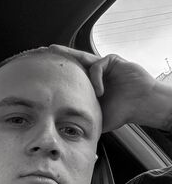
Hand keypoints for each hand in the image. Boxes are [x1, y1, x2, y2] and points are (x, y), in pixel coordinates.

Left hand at [47, 45, 165, 132]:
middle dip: (59, 54)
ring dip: (74, 63)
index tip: (41, 70)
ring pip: (82, 58)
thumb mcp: (96, 118)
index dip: (57, 71)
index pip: (68, 74)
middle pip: (72, 60)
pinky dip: (95, 79)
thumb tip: (65, 133)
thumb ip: (82, 120)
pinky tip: (100, 92)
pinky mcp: (112, 60)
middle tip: (44, 50)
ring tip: (67, 73)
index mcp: (87, 84)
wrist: (141, 105)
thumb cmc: (122, 111)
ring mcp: (102, 65)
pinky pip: (97, 65)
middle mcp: (93, 72)